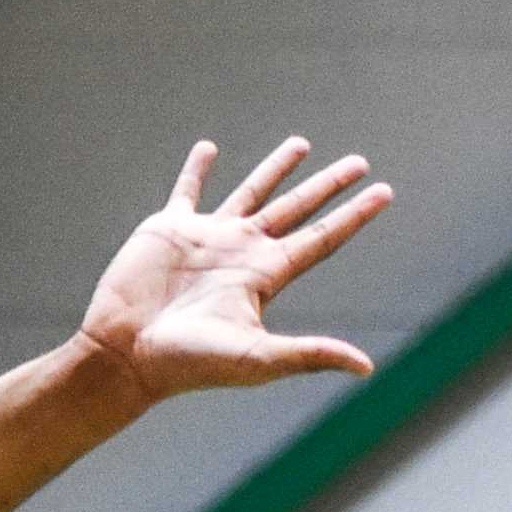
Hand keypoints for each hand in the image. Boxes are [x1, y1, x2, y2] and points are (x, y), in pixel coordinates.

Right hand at [77, 139, 389, 399]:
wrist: (126, 354)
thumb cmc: (189, 363)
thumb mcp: (258, 358)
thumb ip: (311, 354)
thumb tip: (366, 368)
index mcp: (265, 276)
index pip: (321, 238)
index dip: (354, 215)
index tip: (386, 192)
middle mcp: (242, 252)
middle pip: (297, 209)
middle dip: (328, 185)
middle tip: (360, 162)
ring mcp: (207, 238)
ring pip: (252, 192)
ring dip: (277, 168)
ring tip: (302, 144)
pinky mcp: (169, 229)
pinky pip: (187, 190)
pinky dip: (198, 169)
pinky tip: (209, 148)